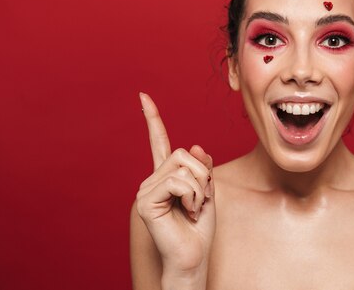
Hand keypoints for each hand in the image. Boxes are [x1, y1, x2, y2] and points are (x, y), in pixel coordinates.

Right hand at [135, 93, 215, 277]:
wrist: (193, 257)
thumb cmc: (200, 229)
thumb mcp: (209, 192)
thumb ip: (203, 168)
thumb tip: (198, 146)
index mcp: (166, 176)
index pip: (159, 142)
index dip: (153, 119)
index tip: (143, 97)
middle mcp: (152, 179)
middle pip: (185, 153)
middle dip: (203, 176)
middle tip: (200, 202)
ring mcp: (146, 189)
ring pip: (184, 166)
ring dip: (199, 189)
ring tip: (193, 210)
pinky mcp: (145, 200)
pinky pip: (178, 181)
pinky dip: (192, 196)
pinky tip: (187, 212)